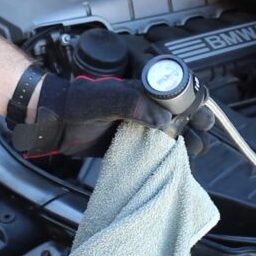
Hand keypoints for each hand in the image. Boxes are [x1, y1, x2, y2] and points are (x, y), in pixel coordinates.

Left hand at [11, 75, 214, 157]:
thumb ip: (134, 105)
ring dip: (181, 142)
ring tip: (195, 151)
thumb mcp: (107, 99)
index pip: (174, 95)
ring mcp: (133, 126)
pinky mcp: (123, 144)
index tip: (203, 119)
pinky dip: (162, 156)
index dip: (192, 105)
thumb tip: (165, 120)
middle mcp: (140, 108)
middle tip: (203, 136)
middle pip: (175, 115)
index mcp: (139, 92)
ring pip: (165, 134)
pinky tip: (171, 164)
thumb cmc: (76, 103)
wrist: (52, 122)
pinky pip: (148, 150)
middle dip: (193, 125)